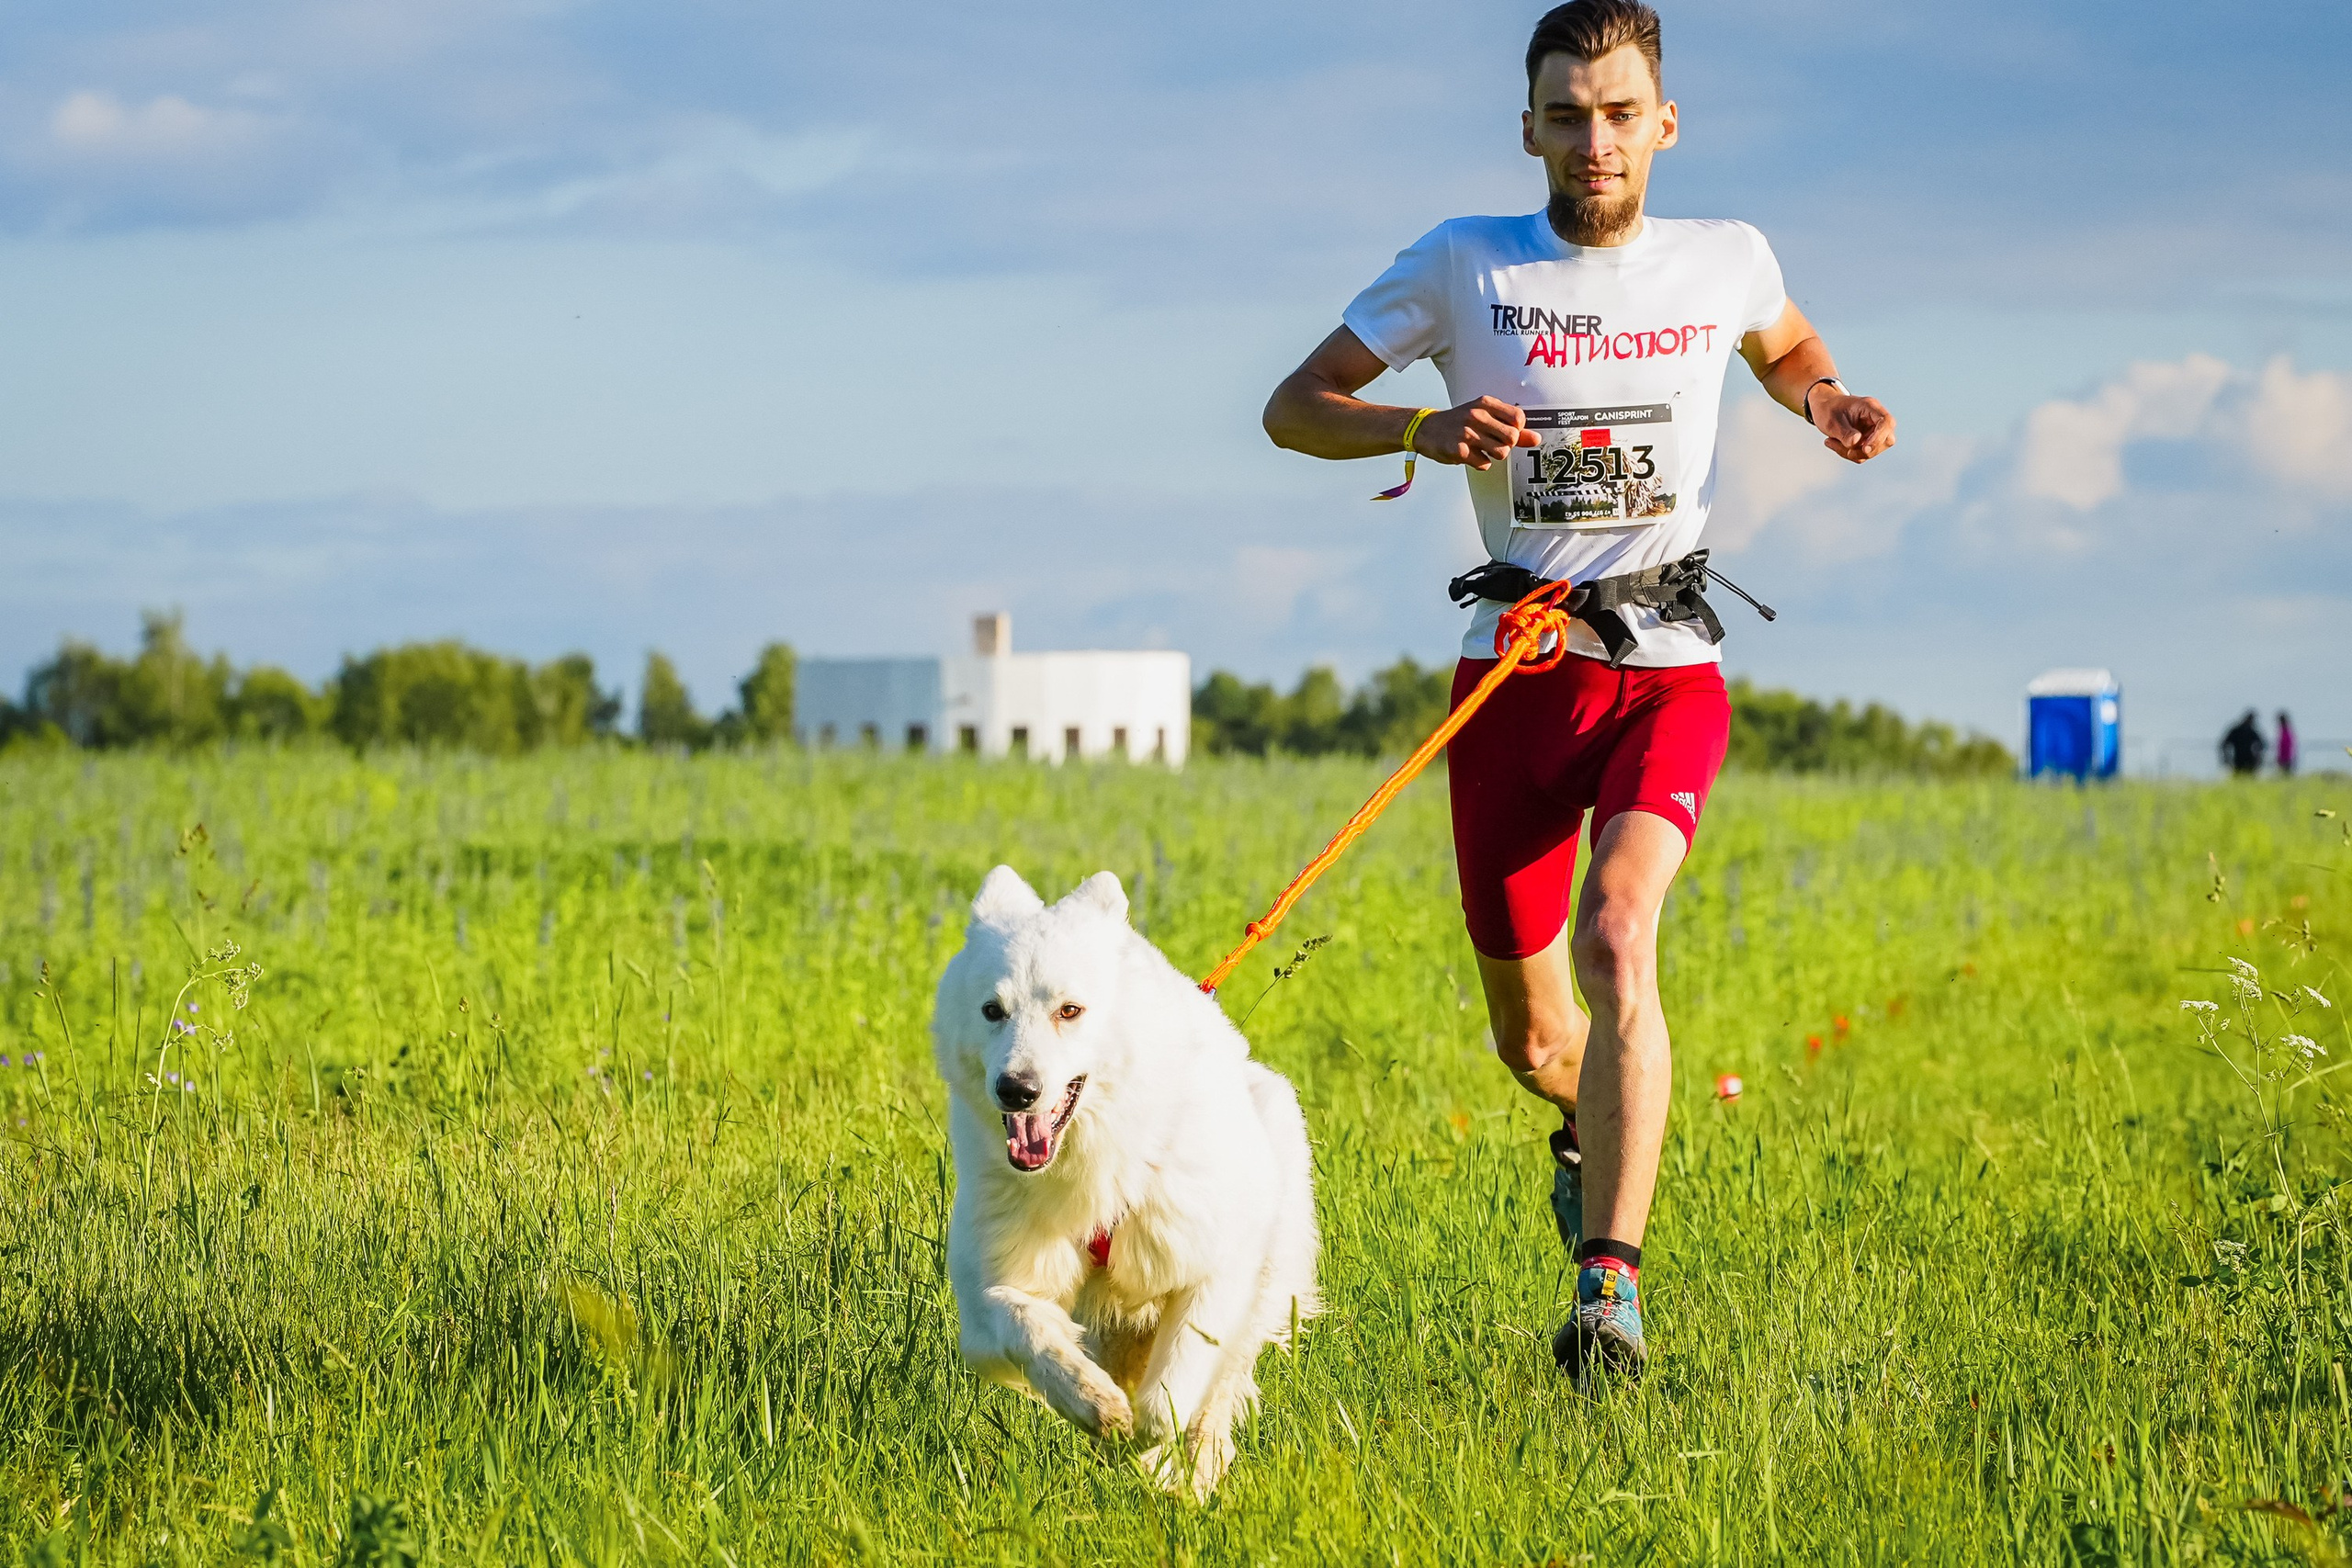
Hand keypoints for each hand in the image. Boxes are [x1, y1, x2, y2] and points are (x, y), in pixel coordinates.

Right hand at [1415, 396, 1540, 469]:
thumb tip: (1537, 438)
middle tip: (1492, 442)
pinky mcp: (1458, 450)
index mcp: (1485, 403)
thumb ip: (1511, 427)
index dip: (1516, 429)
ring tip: (1481, 449)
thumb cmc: (1459, 423)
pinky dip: (1480, 463)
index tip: (1504, 431)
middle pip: (1512, 438)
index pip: (1518, 418)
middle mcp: (1476, 415)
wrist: (1425, 429)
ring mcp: (1467, 433)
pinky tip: (1469, 455)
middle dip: (1507, 445)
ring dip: (1494, 456)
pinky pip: (1484, 464)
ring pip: (1501, 453)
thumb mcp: (1484, 417)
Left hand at [1812, 390, 1896, 463]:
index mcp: (1869, 407)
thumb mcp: (1831, 421)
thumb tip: (1856, 443)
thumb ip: (1844, 433)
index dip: (1879, 437)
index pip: (1886, 421)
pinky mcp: (1868, 440)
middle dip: (1865, 451)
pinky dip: (1849, 454)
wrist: (1824, 408)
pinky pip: (1864, 454)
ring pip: (1875, 450)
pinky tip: (1835, 443)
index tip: (1864, 448)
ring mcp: (1874, 430)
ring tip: (1832, 442)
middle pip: (1886, 439)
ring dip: (1854, 453)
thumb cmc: (1828, 410)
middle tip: (1844, 449)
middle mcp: (1876, 418)